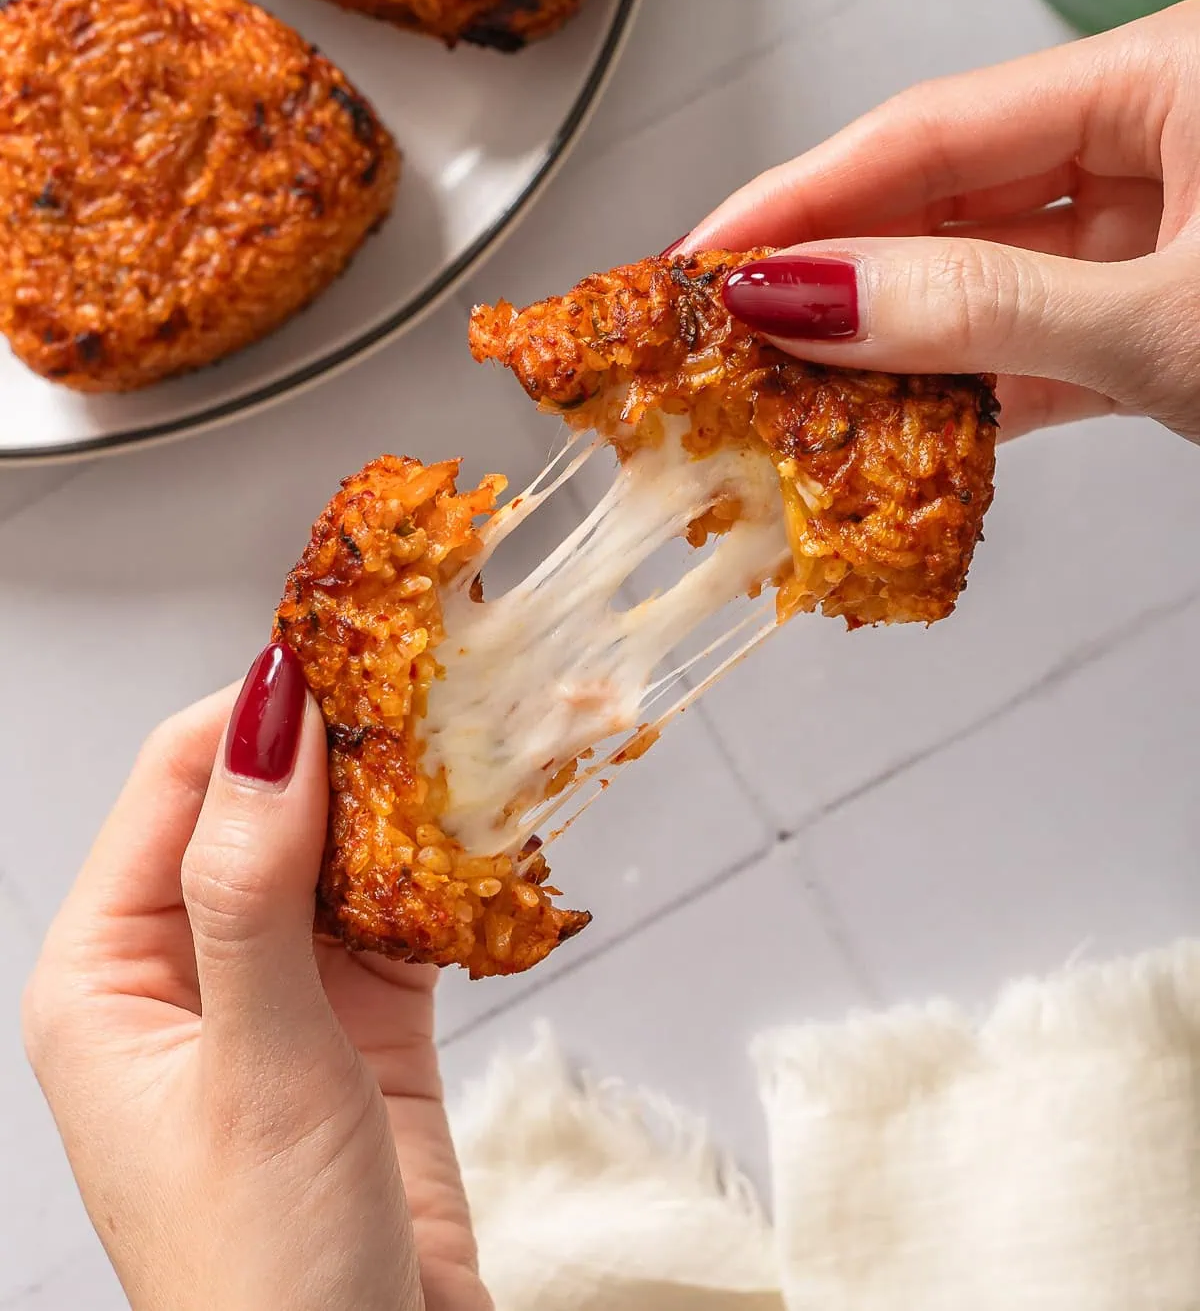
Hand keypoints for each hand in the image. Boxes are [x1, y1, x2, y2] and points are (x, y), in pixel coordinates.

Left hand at [23, 645, 489, 1310]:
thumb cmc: (264, 1283)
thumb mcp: (255, 1068)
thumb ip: (256, 890)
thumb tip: (270, 730)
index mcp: (108, 975)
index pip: (178, 785)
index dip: (261, 710)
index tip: (348, 651)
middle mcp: (188, 970)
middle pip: (270, 806)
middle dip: (351, 746)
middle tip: (433, 679)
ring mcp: (282, 993)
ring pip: (344, 854)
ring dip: (408, 803)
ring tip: (475, 735)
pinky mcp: (363, 1024)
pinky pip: (403, 914)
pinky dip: (447, 873)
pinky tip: (491, 834)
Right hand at [679, 0, 1199, 442]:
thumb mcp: (1164, 319)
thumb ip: (987, 309)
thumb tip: (818, 302)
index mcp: (1165, 80)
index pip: (930, 129)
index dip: (801, 197)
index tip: (706, 256)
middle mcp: (1152, 145)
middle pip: (943, 201)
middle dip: (829, 273)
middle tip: (725, 331)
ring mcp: (1156, 241)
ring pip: (982, 282)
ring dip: (888, 346)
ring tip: (786, 390)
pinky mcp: (1158, 327)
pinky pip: (1034, 345)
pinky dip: (968, 392)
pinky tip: (890, 426)